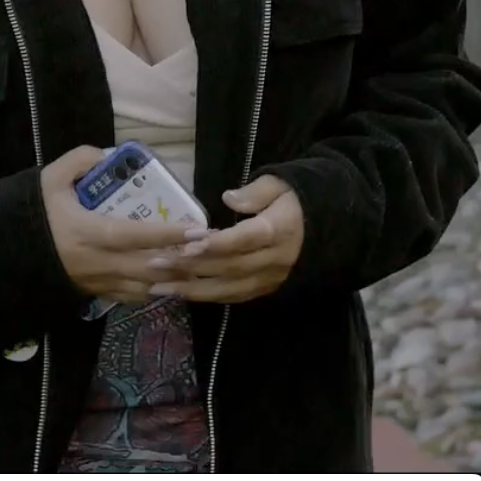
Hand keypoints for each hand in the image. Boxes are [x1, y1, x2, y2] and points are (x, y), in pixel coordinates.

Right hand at [41, 146, 201, 306]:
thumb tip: (106, 154)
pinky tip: (171, 281)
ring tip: (198, 267)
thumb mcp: (50, 179)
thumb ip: (79, 160)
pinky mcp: (95, 293)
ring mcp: (97, 282)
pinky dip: (154, 291)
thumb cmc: (34, 214)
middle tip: (210, 250)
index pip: (134, 235)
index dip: (167, 233)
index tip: (197, 229)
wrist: (7, 253)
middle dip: (181, 261)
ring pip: (143, 288)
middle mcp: (97, 262)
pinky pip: (131, 297)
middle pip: (147, 268)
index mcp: (87, 232)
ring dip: (172, 280)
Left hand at [154, 175, 303, 304]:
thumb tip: (229, 198)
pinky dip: (208, 296)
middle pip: (230, 267)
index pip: (244, 240)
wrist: (324, 225)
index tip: (187, 246)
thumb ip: (255, 192)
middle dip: (191, 267)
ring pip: (230, 288)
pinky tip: (182, 293)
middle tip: (157, 263)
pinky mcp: (267, 288)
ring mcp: (272, 278)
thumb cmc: (293, 199)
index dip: (216, 245)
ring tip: (159, 287)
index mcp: (280, 230)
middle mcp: (275, 259)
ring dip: (193, 289)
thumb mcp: (279, 183)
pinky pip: (235, 296)